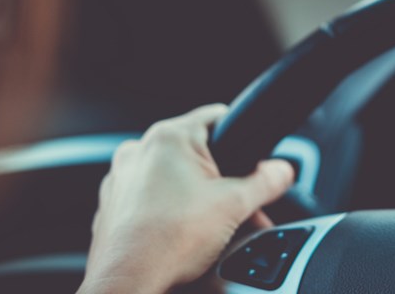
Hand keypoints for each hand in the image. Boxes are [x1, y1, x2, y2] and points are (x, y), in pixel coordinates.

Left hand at [79, 104, 294, 293]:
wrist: (128, 285)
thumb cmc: (167, 242)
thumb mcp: (235, 206)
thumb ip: (266, 182)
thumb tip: (282, 171)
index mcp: (169, 138)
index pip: (218, 117)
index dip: (242, 137)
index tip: (253, 159)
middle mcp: (139, 151)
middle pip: (197, 155)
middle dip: (222, 181)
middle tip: (238, 208)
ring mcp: (121, 179)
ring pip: (173, 178)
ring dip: (197, 198)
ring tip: (211, 228)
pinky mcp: (113, 207)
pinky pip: (150, 199)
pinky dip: (169, 213)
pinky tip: (183, 237)